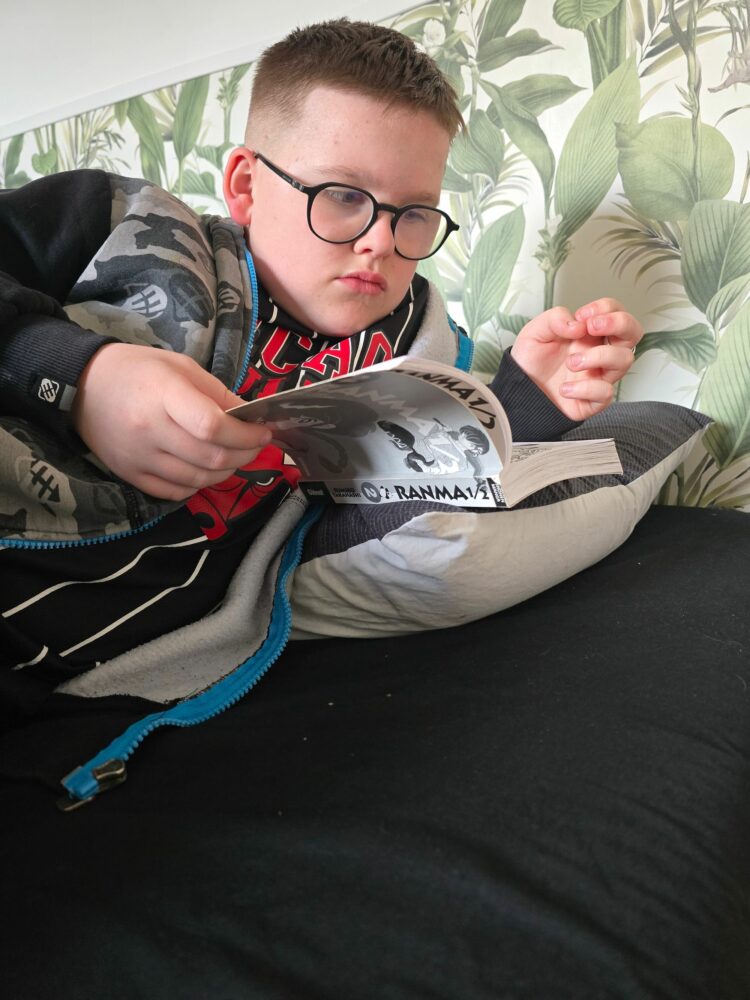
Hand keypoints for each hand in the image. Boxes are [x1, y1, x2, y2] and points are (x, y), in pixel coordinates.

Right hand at [72, 343, 271, 499]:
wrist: (84, 386)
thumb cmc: (138, 370)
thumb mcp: (181, 366)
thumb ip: (217, 393)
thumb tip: (250, 417)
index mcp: (164, 395)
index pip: (212, 425)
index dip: (246, 434)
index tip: (263, 432)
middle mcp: (150, 430)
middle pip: (210, 457)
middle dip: (244, 454)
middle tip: (256, 446)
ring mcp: (139, 457)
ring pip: (198, 478)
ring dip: (226, 472)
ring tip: (235, 457)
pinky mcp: (131, 475)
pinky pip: (176, 491)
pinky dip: (199, 484)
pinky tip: (206, 470)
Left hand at [510, 298, 642, 420]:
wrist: (519, 390)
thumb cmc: (532, 361)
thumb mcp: (535, 331)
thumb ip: (554, 319)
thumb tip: (578, 325)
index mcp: (589, 333)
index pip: (616, 312)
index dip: (606, 308)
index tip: (583, 315)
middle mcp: (600, 352)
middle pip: (633, 332)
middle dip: (619, 323)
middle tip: (592, 327)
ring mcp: (600, 375)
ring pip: (625, 360)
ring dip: (598, 356)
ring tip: (571, 362)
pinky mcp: (594, 400)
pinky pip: (606, 393)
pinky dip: (584, 389)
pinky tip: (565, 388)